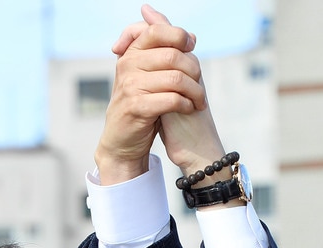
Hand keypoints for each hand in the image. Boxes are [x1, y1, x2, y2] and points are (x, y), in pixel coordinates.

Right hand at [96, 6, 218, 182]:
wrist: (122, 141)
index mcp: (131, 54)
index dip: (179, 36)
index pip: (156, 31)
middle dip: (194, 71)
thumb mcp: (149, 76)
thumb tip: (192, 36)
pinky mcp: (137, 108)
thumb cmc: (141, 106)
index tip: (191, 48)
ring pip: (175, 78)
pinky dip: (186, 104)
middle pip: (172, 56)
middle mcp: (127, 66)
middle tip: (199, 86)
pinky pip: (171, 99)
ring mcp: (130, 86)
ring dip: (194, 91)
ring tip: (198, 101)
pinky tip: (188, 109)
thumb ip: (166, 55)